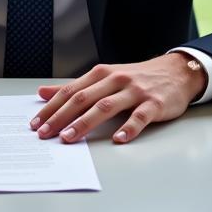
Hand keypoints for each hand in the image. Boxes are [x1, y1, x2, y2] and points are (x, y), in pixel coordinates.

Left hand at [30, 53, 205, 144]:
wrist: (175, 72)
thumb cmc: (136, 78)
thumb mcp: (105, 78)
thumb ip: (76, 87)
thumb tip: (44, 93)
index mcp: (101, 74)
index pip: (71, 91)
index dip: (52, 107)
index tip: (36, 123)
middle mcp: (115, 80)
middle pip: (84, 98)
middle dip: (61, 116)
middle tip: (45, 133)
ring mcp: (135, 91)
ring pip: (106, 106)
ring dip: (85, 123)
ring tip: (70, 137)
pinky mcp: (153, 104)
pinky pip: (139, 117)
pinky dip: (128, 128)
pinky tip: (118, 139)